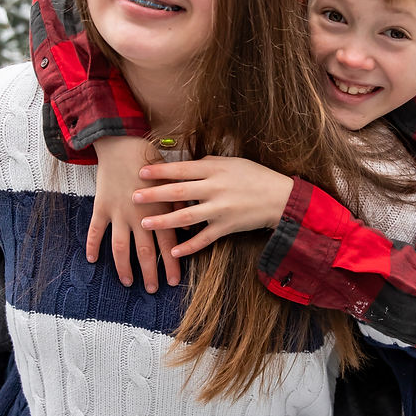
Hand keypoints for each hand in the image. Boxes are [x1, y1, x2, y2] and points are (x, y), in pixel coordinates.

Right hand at [87, 137, 180, 290]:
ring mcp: (118, 213)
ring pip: (120, 247)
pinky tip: (91, 259)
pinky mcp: (102, 207)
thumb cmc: (151, 161)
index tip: (174, 281)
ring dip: (124, 267)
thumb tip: (190, 228)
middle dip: (150, 273)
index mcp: (159, 210)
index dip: (172, 264)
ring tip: (128, 282)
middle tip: (153, 289)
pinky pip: (95, 230)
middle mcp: (138, 216)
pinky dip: (92, 245)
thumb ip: (179, 206)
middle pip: (145, 252)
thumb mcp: (172, 182)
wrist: (122, 143)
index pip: (168, 244)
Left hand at [134, 158, 293, 259]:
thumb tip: (187, 164)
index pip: (182, 169)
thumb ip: (209, 163)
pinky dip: (189, 246)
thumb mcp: (233, 163)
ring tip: (145, 224)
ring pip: (187, 216)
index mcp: (215, 170)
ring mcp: (221, 209)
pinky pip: (204, 238)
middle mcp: (216, 189)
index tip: (141, 172)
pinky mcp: (227, 227)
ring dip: (164, 221)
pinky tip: (173, 251)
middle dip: (154, 195)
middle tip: (134, 197)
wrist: (281, 198)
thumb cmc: (255, 176)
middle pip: (179, 191)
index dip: (161, 171)